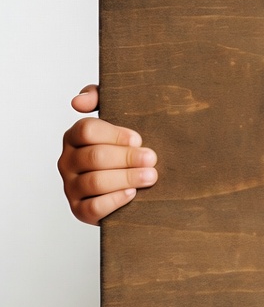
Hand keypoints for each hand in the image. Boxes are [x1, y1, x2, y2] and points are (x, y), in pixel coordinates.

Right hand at [58, 85, 157, 224]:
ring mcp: (71, 186)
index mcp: (74, 136)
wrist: (131, 176)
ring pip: (94, 182)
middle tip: (152, 159)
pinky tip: (132, 194)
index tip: (139, 139)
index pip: (86, 130)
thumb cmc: (124, 142)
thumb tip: (78, 101)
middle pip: (95, 157)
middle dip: (127, 158)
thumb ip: (98, 96)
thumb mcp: (117, 113)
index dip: (115, 135)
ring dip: (126, 178)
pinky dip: (114, 200)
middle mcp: (67, 161)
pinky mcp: (78, 209)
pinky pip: (92, 208)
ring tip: (151, 176)